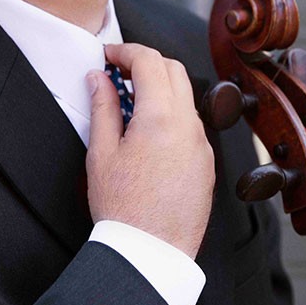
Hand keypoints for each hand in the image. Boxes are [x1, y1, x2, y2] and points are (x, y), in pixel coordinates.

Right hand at [86, 43, 214, 258]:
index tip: (108, 56)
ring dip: (160, 88)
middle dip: (146, 62)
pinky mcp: (206, 163)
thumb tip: (98, 78)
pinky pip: (191, 124)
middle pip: (173, 70)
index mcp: (161, 117)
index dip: (126, 51)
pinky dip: (171, 114)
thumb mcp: (101, 153)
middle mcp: (188, 125)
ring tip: (129, 105)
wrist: (152, 254)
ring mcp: (202, 144)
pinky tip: (148, 133)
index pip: (149, 61)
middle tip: (118, 72)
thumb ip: (103, 107)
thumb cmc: (123, 208)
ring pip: (185, 97)